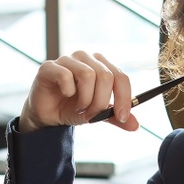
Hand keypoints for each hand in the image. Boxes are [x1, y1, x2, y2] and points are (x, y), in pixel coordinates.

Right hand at [18, 50, 139, 132]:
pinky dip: (69, 91)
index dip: (124, 98)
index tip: (122, 117)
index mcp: (101, 65)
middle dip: (101, 101)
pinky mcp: (49, 67)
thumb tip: (135, 125)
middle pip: (105, 76)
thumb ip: (115, 118)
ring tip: (79, 107)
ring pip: (88, 75)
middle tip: (92, 114)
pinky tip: (65, 96)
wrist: (48, 116)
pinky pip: (65, 76)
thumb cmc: (72, 109)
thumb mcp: (98, 115)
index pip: (120, 77)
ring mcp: (67, 60)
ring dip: (85, 99)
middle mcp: (86, 58)